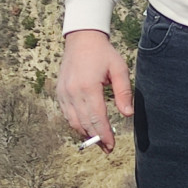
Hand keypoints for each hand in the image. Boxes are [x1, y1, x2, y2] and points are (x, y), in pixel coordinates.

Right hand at [56, 29, 133, 152]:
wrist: (82, 39)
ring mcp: (64, 93)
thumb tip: (127, 114)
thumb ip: (123, 92)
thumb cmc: (103, 53)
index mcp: (89, 87)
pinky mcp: (60, 92)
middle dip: (96, 139)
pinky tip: (86, 128)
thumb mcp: (119, 69)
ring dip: (85, 134)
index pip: (97, 118)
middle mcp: (73, 92)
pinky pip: (67, 114)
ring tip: (98, 141)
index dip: (104, 135)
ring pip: (73, 121)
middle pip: (84, 123)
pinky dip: (76, 124)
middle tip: (107, 148)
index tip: (111, 146)